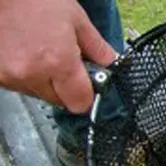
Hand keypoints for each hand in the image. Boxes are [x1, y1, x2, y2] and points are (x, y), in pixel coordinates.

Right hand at [0, 0, 116, 112]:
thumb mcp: (76, 18)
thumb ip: (98, 48)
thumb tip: (110, 64)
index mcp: (58, 62)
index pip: (80, 103)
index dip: (86, 95)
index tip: (86, 85)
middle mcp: (33, 74)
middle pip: (60, 102)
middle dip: (66, 87)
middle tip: (62, 62)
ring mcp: (12, 76)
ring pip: (40, 95)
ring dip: (44, 81)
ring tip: (40, 53)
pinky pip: (21, 86)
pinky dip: (26, 76)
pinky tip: (25, 55)